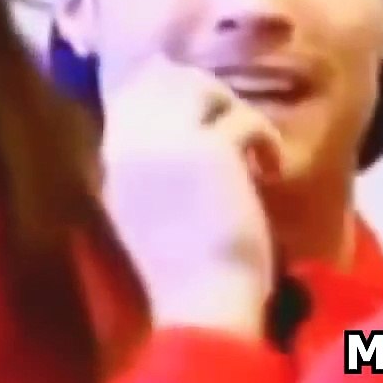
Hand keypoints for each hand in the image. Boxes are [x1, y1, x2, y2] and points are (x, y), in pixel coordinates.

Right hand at [99, 55, 283, 340]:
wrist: (199, 304)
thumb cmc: (179, 272)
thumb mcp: (149, 210)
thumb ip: (155, 166)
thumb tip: (190, 131)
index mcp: (112, 160)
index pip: (132, 94)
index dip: (170, 91)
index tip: (203, 112)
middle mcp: (131, 141)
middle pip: (165, 78)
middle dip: (205, 93)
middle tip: (234, 127)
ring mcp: (166, 141)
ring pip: (201, 86)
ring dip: (234, 111)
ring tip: (252, 149)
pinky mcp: (210, 148)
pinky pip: (243, 118)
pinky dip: (265, 139)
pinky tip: (270, 169)